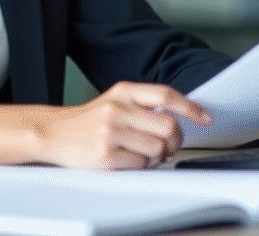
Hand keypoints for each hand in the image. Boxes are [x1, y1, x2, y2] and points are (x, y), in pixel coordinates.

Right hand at [0, 82, 212, 170]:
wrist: (53, 133)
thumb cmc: (89, 120)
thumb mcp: (115, 101)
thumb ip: (144, 104)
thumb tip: (181, 114)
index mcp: (123, 91)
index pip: (166, 95)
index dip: (190, 107)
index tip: (205, 117)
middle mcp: (118, 108)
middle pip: (168, 125)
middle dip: (175, 140)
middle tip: (169, 145)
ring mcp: (110, 132)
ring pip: (157, 148)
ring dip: (157, 156)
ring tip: (143, 153)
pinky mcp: (105, 156)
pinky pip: (140, 165)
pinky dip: (141, 166)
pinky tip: (129, 160)